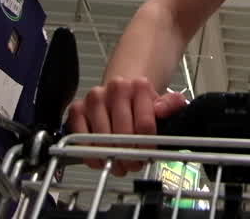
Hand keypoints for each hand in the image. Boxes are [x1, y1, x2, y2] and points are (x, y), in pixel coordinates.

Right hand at [67, 77, 188, 174]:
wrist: (122, 92)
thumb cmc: (142, 103)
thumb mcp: (165, 103)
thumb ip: (172, 105)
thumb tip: (161, 110)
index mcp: (139, 85)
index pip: (145, 124)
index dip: (147, 147)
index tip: (147, 156)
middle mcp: (115, 88)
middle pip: (122, 134)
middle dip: (129, 156)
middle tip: (133, 165)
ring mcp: (94, 98)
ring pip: (101, 139)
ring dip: (111, 157)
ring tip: (120, 164)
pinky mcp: (77, 108)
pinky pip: (80, 139)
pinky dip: (91, 154)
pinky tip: (101, 159)